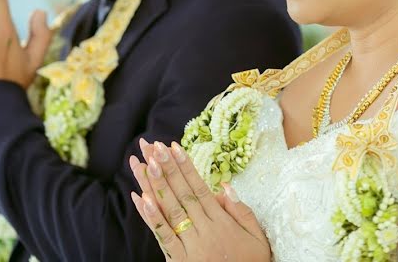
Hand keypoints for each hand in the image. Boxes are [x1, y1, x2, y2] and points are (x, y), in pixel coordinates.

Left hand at [129, 139, 269, 261]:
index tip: (173, 147)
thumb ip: (242, 211)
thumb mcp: (257, 237)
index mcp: (222, 222)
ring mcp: (190, 246)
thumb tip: (225, 186)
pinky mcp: (179, 261)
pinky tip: (140, 199)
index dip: (185, 167)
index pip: (199, 188)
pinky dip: (151, 217)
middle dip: (166, 168)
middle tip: (152, 146)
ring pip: (170, 210)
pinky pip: (163, 236)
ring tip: (142, 164)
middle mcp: (204, 230)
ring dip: (154, 185)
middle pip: (182, 194)